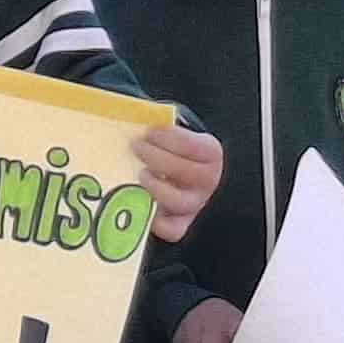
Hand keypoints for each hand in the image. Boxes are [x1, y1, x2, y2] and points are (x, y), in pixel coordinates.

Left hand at [130, 123, 224, 242]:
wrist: (175, 165)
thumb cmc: (169, 145)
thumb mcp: (170, 128)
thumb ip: (158, 121)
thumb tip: (133, 113)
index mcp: (210, 153)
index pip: (194, 146)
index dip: (171, 139)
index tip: (150, 132)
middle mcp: (208, 180)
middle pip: (186, 171)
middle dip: (158, 158)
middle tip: (137, 147)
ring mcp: (195, 203)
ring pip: (179, 201)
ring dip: (156, 187)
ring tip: (140, 174)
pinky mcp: (180, 223)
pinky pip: (171, 229)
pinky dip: (155, 220)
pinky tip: (140, 202)